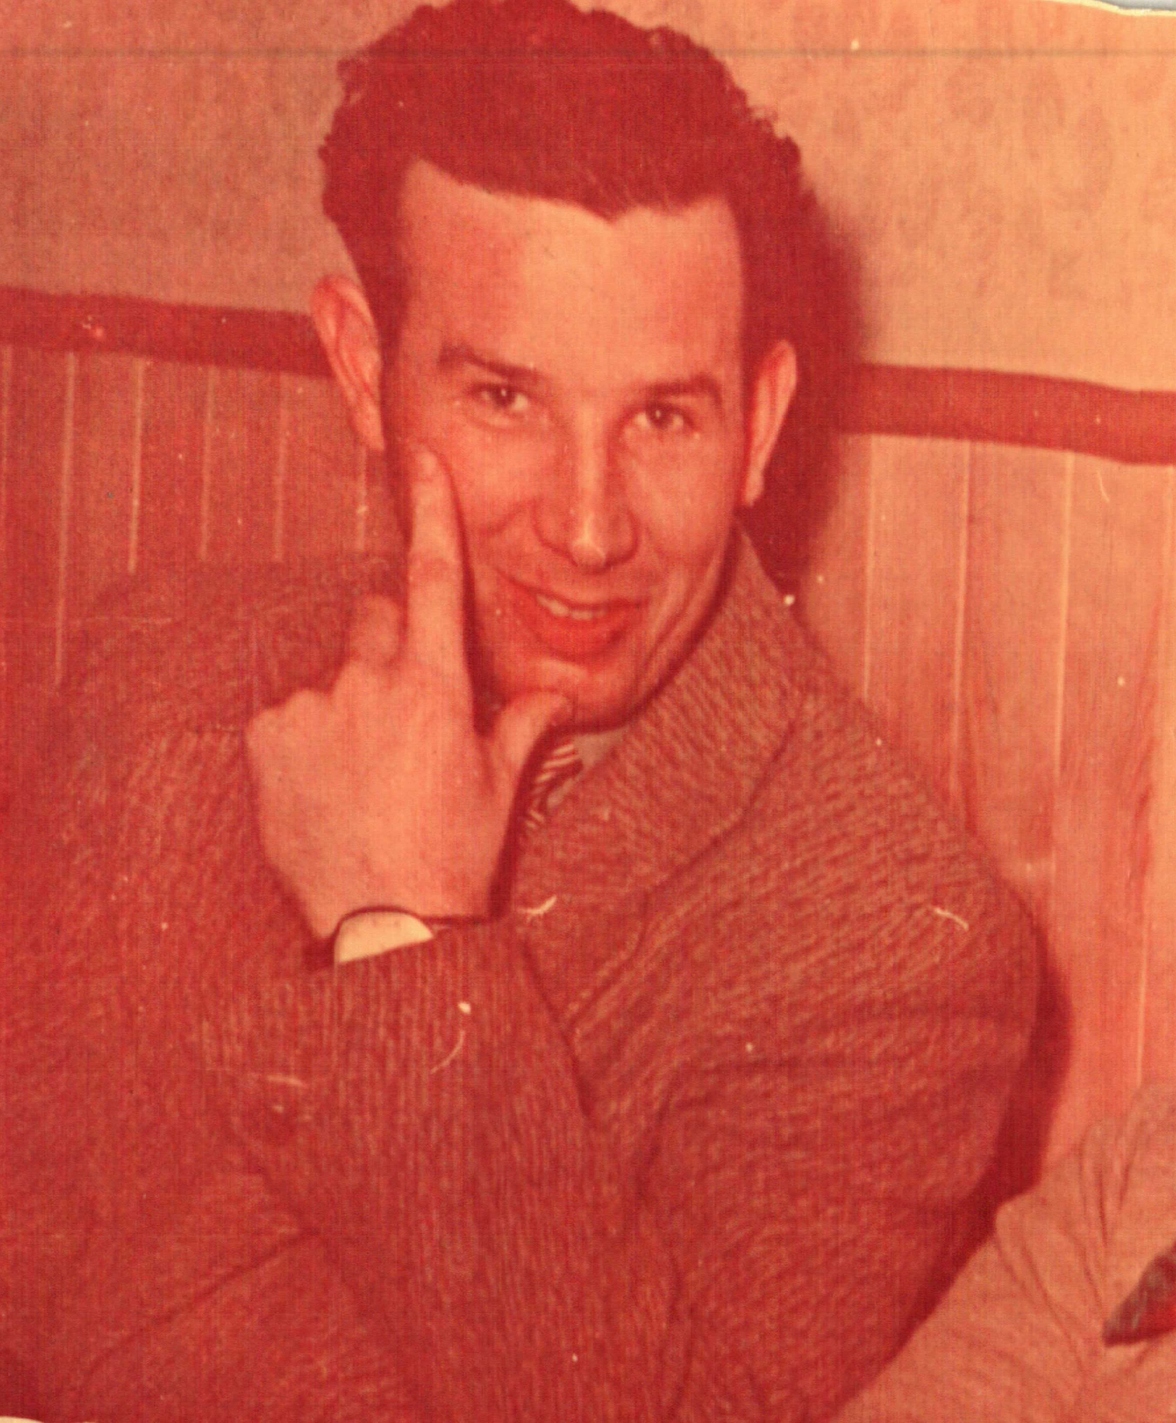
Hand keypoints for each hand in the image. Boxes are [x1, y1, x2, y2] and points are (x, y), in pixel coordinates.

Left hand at [247, 446, 570, 939]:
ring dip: (351, 705)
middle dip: (396, 647)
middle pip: (379, 622)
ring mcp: (311, 710)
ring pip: (336, 678)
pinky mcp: (268, 741)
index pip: (436, 580)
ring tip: (369, 774)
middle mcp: (368, 684)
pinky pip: (291, 717)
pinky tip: (331, 788)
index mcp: (434, 687)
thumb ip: (523, 725)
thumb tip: (559, 696)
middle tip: (413, 712)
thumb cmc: (453, 853)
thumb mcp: (500, 787)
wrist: (384, 921)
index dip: (430, 514)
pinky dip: (309, 741)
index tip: (421, 460)